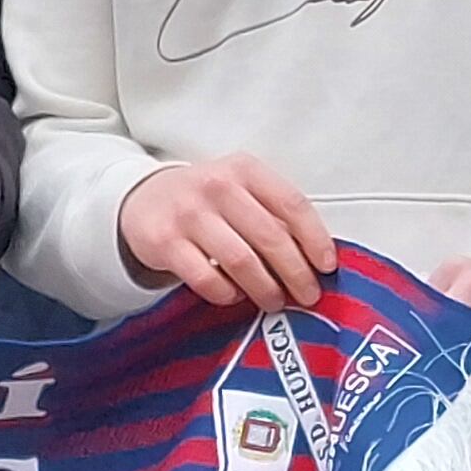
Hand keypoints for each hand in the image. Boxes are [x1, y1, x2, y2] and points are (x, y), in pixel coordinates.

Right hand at [121, 154, 337, 309]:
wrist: (143, 199)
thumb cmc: (206, 200)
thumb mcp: (240, 190)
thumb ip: (272, 214)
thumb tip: (312, 258)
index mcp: (245, 170)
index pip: (292, 204)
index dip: (315, 239)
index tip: (327, 265)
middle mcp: (218, 187)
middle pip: (270, 237)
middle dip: (296, 273)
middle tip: (308, 295)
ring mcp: (189, 214)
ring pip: (240, 261)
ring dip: (265, 288)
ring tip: (274, 301)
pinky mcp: (165, 242)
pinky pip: (206, 278)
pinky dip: (226, 293)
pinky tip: (235, 295)